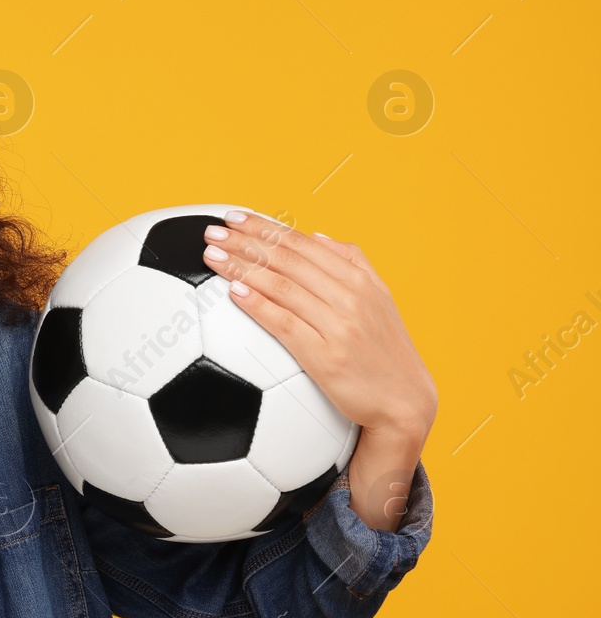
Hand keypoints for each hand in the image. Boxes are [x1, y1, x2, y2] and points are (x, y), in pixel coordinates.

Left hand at [200, 211, 436, 530]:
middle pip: (288, 260)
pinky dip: (258, 304)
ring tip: (212, 254)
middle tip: (213, 230)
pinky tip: (234, 292)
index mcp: (359, 279)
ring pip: (282, 286)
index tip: (235, 216)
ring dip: (242, 267)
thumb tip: (318, 235)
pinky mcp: (326, 357)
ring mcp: (339, 326)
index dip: (266, 227)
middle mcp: (350, 297)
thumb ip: (352, 263)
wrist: (404, 402)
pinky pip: (285, 324)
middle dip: (246, 241)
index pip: (303, 244)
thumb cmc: (384, 351)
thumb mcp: (380, 299)